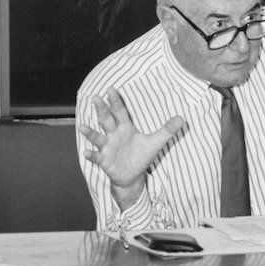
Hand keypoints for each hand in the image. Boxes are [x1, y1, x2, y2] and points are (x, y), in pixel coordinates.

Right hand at [79, 87, 182, 205]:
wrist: (132, 176)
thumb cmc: (141, 156)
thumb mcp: (155, 143)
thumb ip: (166, 130)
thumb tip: (182, 118)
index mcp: (125, 127)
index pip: (120, 112)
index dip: (116, 101)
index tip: (111, 89)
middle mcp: (113, 134)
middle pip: (106, 120)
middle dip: (101, 109)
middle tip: (96, 97)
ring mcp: (107, 147)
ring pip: (97, 137)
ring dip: (90, 132)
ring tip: (82, 127)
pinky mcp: (104, 160)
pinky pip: (97, 157)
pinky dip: (91, 155)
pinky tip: (86, 153)